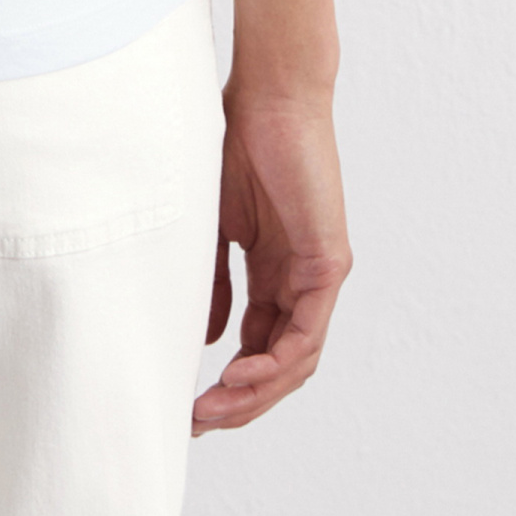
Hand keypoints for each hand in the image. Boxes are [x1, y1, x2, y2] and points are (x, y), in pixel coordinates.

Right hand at [192, 87, 350, 432]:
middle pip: (278, 363)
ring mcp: (317, 274)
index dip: (227, 379)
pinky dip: (275, 362)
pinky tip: (240, 373)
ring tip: (214, 407)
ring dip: (255, 392)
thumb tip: (210, 339)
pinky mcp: (328, 263)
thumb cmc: (238, 141)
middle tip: (198, 421)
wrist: (269, 94)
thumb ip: (215, 282)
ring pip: (296, 359)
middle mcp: (300, 280)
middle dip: (240, 400)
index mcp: (273, 270)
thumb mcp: (215, 225)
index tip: (187, 400)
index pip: (257, 344)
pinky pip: (307, 333)